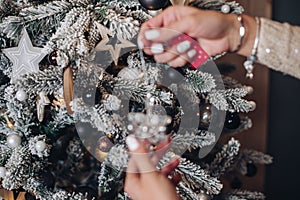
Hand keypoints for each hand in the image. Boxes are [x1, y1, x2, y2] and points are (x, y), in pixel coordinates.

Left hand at [124, 135, 180, 199]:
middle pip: (148, 163)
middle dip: (158, 153)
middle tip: (165, 142)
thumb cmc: (160, 199)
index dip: (143, 146)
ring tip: (175, 158)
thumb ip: (141, 155)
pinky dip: (172, 175)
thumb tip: (131, 140)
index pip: (135, 158)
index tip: (150, 138)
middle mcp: (141, 185)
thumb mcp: (150, 174)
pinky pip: (167, 180)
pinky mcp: (162, 194)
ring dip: (167, 164)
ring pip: (159, 171)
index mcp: (134, 181)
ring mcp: (152, 190)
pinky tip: (177, 174)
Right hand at [138, 6, 255, 66]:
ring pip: (163, 57)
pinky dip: (184, 58)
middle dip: (164, 47)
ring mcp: (175, 45)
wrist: (227, 36)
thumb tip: (150, 36)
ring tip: (188, 44)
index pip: (148, 28)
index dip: (145, 38)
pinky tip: (193, 50)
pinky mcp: (181, 55)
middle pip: (153, 46)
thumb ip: (167, 31)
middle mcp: (170, 32)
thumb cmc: (213, 23)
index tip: (146, 44)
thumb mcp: (189, 22)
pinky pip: (174, 63)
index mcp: (169, 19)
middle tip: (171, 44)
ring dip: (176, 53)